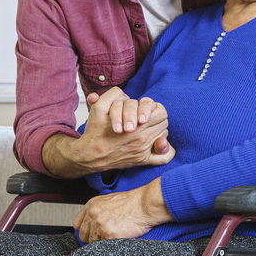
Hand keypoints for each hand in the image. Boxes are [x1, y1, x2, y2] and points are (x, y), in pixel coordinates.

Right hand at [43, 87, 172, 176]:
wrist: (89, 155)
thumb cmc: (95, 132)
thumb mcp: (99, 107)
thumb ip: (114, 95)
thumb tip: (125, 95)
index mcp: (137, 124)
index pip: (160, 111)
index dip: (151, 107)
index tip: (141, 111)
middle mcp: (143, 138)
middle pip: (164, 121)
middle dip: (154, 116)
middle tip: (143, 118)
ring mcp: (144, 150)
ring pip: (164, 134)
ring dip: (157, 129)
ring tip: (145, 128)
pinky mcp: (142, 160)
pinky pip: (164, 158)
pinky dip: (165, 151)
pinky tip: (159, 145)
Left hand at [73, 179, 171, 242]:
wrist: (145, 204)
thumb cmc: (132, 202)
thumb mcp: (109, 201)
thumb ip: (98, 211)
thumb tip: (93, 222)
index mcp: (92, 205)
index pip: (77, 224)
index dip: (84, 230)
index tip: (91, 233)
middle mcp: (93, 214)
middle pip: (83, 235)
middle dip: (92, 238)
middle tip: (105, 237)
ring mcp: (99, 225)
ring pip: (93, 242)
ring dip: (102, 242)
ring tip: (114, 236)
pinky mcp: (108, 234)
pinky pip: (103, 246)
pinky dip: (110, 245)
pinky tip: (119, 238)